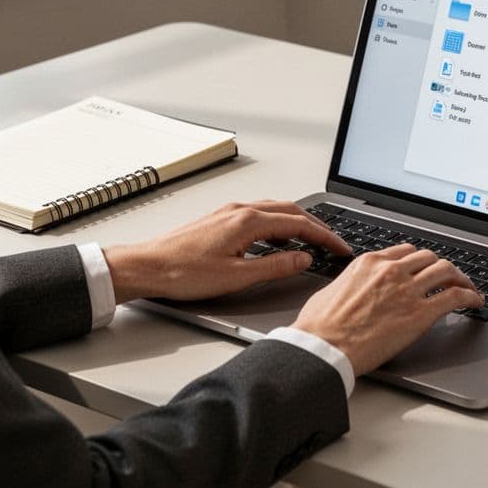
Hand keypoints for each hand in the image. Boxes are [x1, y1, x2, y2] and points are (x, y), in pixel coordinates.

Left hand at [102, 201, 350, 303]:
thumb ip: (275, 266)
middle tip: (333, 243)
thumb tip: (303, 259)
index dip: (325, 237)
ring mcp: (228, 212)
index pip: (299, 224)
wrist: (147, 267)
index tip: (340, 248)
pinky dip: (278, 223)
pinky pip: (259, 214)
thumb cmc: (183, 272)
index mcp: (248, 221)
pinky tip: (277, 237)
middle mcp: (240, 210)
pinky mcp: (219, 219)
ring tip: (313, 239)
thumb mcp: (238, 277)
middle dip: (316, 226)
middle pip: (290, 211)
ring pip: (274, 210)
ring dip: (297, 222)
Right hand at [292, 244, 483, 375]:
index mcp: (369, 263)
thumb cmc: (319, 327)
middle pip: (429, 258)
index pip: (405, 251)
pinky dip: (470, 296)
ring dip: (461, 278)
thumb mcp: (331, 291)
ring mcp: (408, 290)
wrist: (323, 347)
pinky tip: (475, 302)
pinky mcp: (420, 313)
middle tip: (451, 278)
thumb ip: (350, 284)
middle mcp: (391, 270)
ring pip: (446, 271)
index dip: (420, 260)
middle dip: (442, 267)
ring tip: (468, 288)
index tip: (426, 268)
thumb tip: (353, 288)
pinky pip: (455, 296)